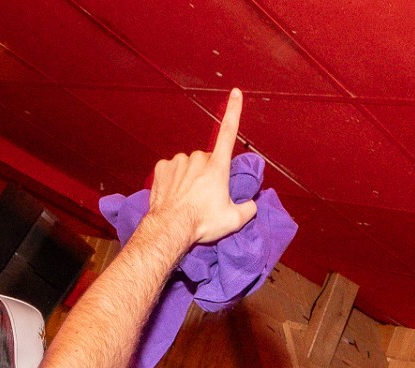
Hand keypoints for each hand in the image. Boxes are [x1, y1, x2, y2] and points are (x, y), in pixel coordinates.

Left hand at [144, 90, 256, 247]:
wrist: (170, 228)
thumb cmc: (202, 223)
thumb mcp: (233, 220)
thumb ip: (248, 210)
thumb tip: (252, 205)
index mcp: (218, 166)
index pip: (229, 133)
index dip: (234, 111)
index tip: (235, 92)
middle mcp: (198, 158)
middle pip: (207, 161)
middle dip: (208, 174)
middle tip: (205, 198)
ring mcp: (178, 161)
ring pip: (189, 165)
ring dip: (190, 177)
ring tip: (188, 200)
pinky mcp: (162, 168)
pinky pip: (172, 170)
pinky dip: (174, 180)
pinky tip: (174, 194)